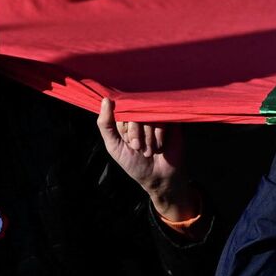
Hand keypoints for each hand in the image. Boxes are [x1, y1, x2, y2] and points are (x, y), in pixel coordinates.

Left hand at [97, 97, 193, 221]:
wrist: (157, 177)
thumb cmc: (133, 162)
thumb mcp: (113, 145)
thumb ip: (105, 124)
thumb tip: (105, 99)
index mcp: (126, 119)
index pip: (121, 111)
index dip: (123, 127)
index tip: (126, 142)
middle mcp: (141, 116)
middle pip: (134, 112)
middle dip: (135, 133)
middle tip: (137, 148)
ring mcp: (156, 117)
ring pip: (148, 116)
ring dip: (148, 138)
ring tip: (149, 150)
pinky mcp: (171, 120)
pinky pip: (162, 119)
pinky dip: (159, 136)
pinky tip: (160, 147)